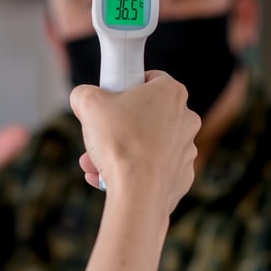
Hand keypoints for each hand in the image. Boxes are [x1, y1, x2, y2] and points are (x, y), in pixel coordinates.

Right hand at [70, 71, 200, 215]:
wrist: (138, 192)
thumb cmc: (120, 142)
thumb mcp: (89, 103)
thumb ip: (84, 93)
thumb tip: (83, 97)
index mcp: (171, 93)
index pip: (150, 78)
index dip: (126, 86)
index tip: (110, 100)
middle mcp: (186, 119)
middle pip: (145, 115)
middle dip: (117, 126)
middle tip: (97, 136)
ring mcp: (187, 149)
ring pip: (147, 145)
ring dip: (120, 151)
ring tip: (94, 163)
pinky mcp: (182, 176)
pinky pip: (154, 169)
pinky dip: (134, 172)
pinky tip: (109, 179)